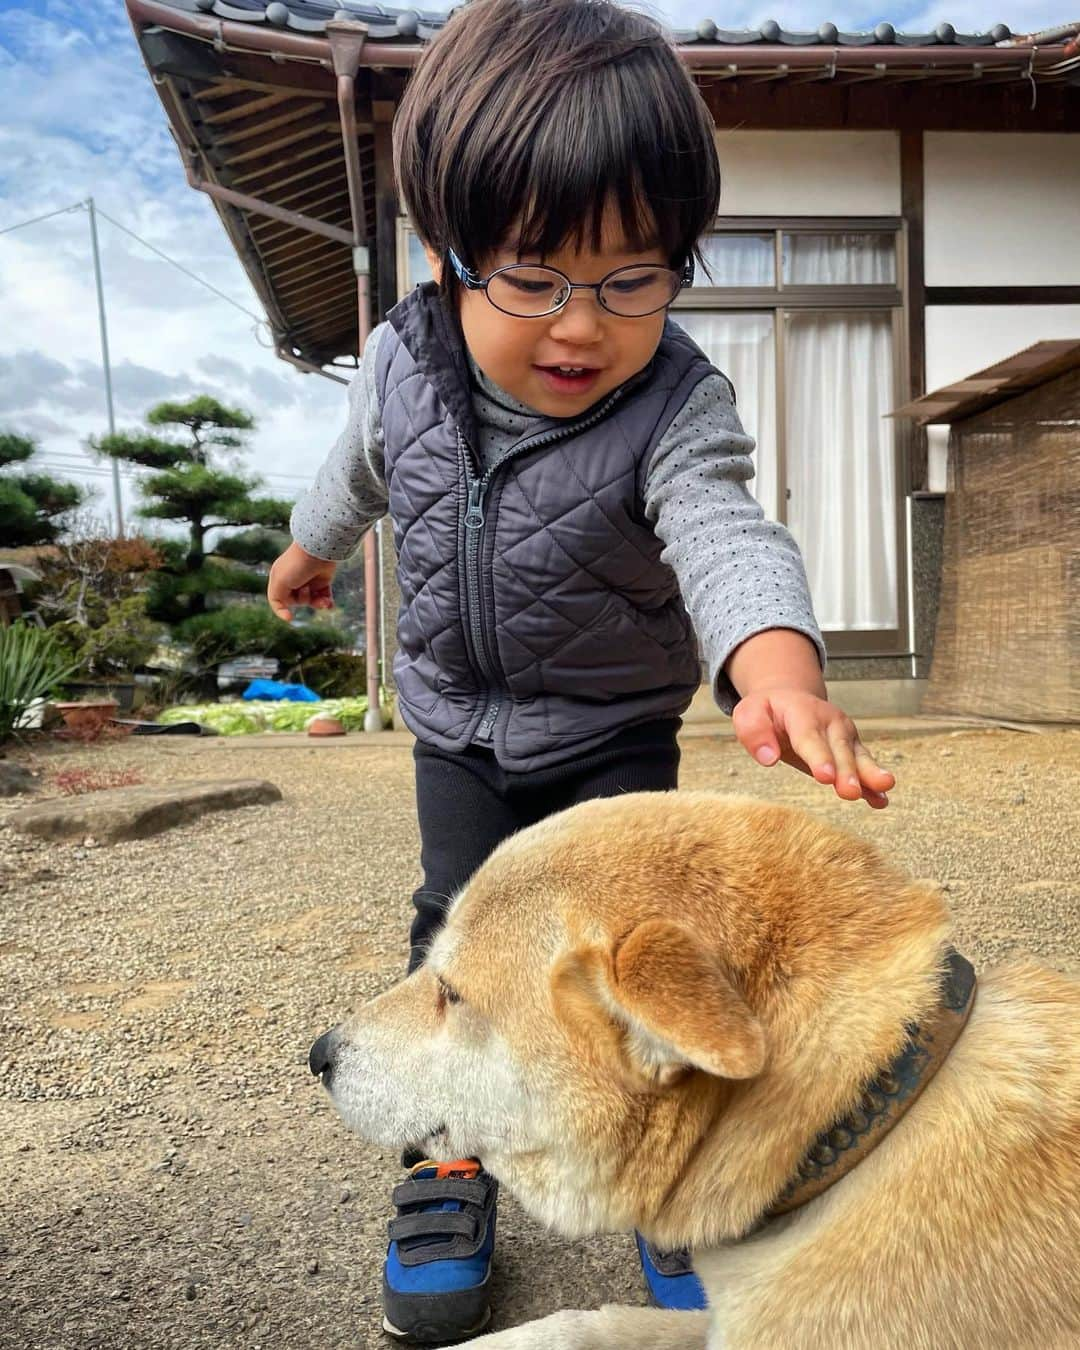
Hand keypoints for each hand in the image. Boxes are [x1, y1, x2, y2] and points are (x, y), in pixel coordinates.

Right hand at [267, 541, 337, 622]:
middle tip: (306, 588)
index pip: (277, 601)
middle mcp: (293, 581)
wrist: (319, 549)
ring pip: (312, 601)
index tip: (290, 617)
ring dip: (318, 604)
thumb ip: (277, 597)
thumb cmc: (297, 565)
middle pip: (297, 602)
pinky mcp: (323, 581)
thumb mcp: (280, 582)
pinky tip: (330, 605)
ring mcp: (308, 581)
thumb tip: (285, 607)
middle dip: (303, 600)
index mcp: (279, 579)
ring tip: (324, 601)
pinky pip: (324, 597)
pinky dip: (327, 602)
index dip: (282, 611)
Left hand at [732, 689, 894, 808]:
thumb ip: (754, 732)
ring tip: (883, 788)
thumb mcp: (749, 713)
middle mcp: (829, 722)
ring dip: (869, 774)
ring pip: (857, 756)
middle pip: (838, 749)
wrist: (790, 698)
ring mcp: (844, 735)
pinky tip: (881, 800)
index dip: (819, 757)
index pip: (809, 737)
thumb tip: (768, 758)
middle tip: (850, 792)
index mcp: (802, 712)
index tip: (826, 777)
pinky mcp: (852, 748)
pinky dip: (873, 784)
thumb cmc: (768, 711)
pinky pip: (864, 765)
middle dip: (846, 771)